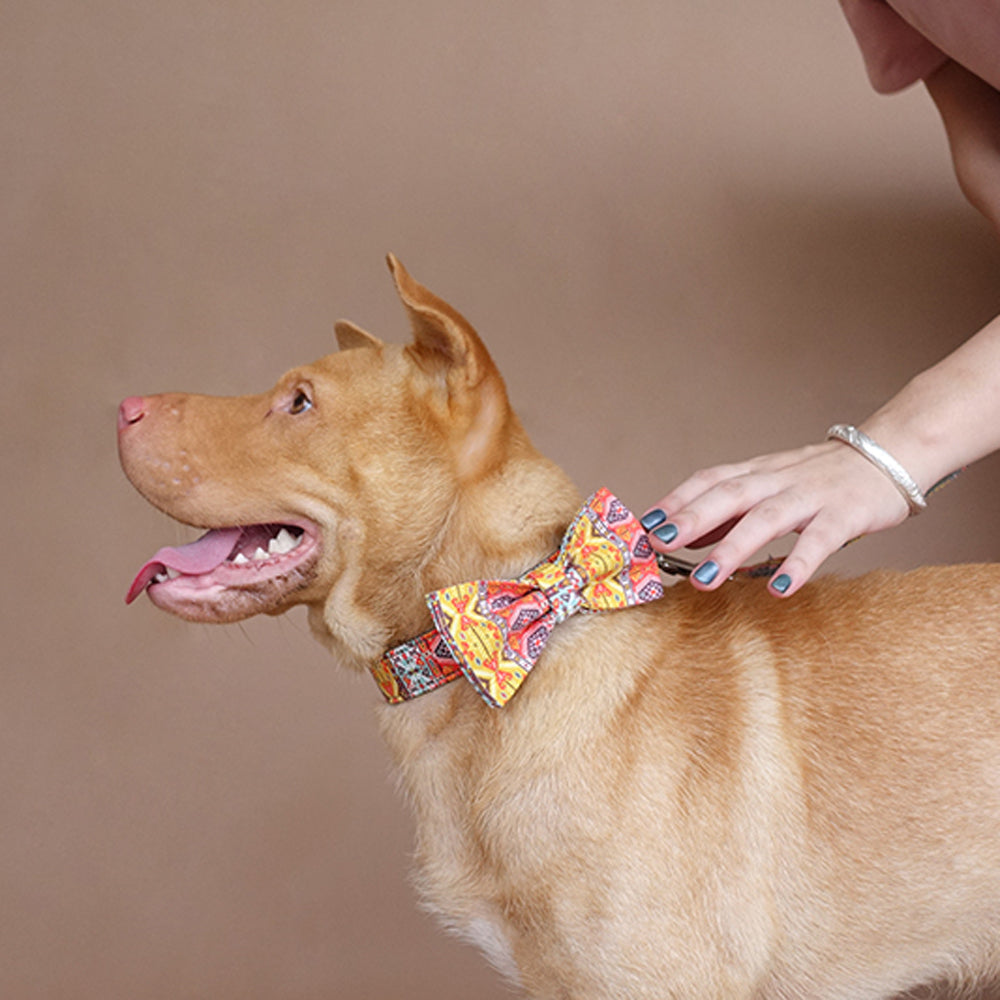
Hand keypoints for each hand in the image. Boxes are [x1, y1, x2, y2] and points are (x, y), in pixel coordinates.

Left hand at [642, 440, 910, 596]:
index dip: (675, 500)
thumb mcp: (768, 486)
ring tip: (703, 579)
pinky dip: (798, 564)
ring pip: (765, 519)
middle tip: (655, 545)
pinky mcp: (845, 514)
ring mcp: (810, 496)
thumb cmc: (818, 478)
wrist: (889, 455)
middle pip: (727, 496)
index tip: (642, 524)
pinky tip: (778, 589)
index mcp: (756, 472)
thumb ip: (727, 511)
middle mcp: (777, 480)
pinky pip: (819, 541)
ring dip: (731, 549)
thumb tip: (676, 532)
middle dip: (688, 520)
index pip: (708, 480)